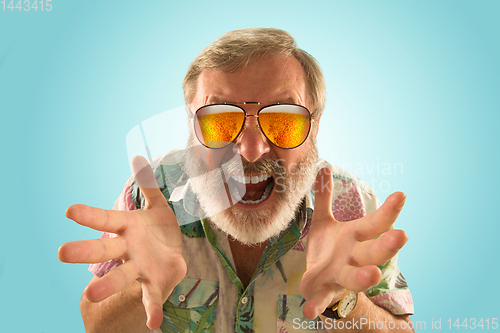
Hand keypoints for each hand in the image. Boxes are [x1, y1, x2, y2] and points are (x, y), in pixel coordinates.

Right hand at [58, 156, 186, 329]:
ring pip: (122, 275)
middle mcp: (128, 249)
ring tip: (90, 296)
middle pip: (105, 249)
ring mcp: (140, 268)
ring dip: (108, 285)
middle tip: (61, 253)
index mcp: (128, 228)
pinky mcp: (154, 283)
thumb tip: (137, 156)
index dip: (89, 215)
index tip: (69, 211)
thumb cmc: (159, 230)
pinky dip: (152, 310)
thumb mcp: (158, 206)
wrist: (173, 256)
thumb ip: (148, 185)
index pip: (106, 220)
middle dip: (85, 250)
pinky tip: (153, 324)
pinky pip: (151, 297)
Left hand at [300, 168, 407, 318]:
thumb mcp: (323, 221)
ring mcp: (340, 276)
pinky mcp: (323, 291)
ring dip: (364, 277)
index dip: (389, 211)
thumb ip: (324, 197)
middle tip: (401, 235)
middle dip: (386, 245)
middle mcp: (354, 258)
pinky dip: (316, 306)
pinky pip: (321, 300)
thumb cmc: (328, 248)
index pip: (376, 224)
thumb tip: (324, 167)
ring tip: (373, 276)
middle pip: (374, 252)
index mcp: (356, 238)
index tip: (401, 195)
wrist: (317, 278)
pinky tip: (307, 313)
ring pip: (355, 278)